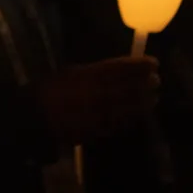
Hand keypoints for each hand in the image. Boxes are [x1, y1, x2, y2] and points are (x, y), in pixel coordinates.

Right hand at [35, 56, 158, 144]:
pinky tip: (138, 113)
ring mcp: (100, 113)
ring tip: (154, 97)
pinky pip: (121, 122)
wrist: (35, 117)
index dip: (139, 66)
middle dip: (145, 84)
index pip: (121, 69)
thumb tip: (116, 70)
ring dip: (144, 102)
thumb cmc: (48, 89)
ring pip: (129, 107)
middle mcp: (98, 94)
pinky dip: (133, 116)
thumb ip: (93, 72)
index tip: (154, 62)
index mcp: (88, 76)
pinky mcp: (99, 129)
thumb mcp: (68, 72)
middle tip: (158, 80)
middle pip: (129, 88)